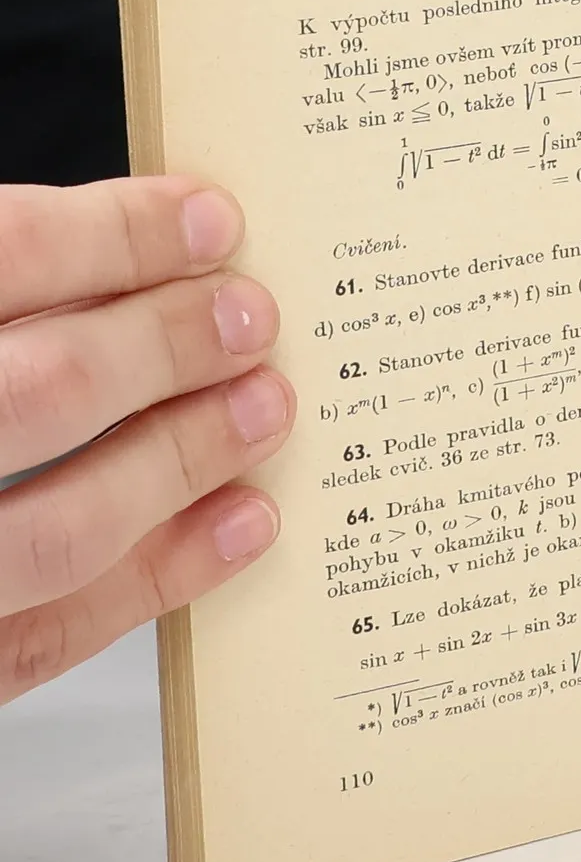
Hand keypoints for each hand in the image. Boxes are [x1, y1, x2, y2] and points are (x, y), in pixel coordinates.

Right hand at [0, 178, 287, 702]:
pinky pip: (38, 641)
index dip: (113, 237)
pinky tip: (237, 525)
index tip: (209, 220)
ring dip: (180, 463)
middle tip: (252, 315)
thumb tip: (115, 241)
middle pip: (34, 390)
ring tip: (264, 407)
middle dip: (163, 348)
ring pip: (53, 532)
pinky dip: (155, 583)